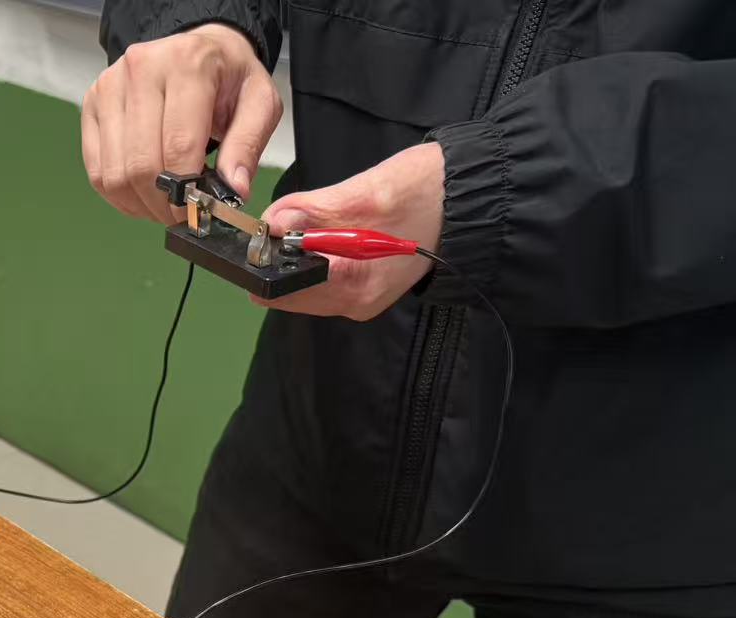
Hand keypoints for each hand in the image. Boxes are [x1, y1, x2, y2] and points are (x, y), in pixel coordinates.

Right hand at [82, 24, 280, 220]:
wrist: (199, 50)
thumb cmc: (227, 77)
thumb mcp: (259, 103)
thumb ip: (247, 146)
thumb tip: (233, 190)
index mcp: (188, 64)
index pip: (178, 145)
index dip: (186, 191)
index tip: (196, 213)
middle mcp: (142, 69)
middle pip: (141, 164)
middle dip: (161, 204)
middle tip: (180, 215)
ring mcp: (110, 86)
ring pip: (115, 174)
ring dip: (139, 204)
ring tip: (163, 204)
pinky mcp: (92, 105)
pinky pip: (97, 171)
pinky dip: (119, 195)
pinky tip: (141, 194)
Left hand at [258, 143, 445, 319]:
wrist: (474, 198)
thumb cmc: (431, 192)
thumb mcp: (368, 193)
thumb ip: (315, 211)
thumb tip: (272, 222)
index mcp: (354, 288)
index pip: (282, 289)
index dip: (267, 258)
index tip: (267, 227)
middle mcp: (354, 302)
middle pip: (289, 288)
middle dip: (284, 253)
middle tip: (300, 213)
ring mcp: (359, 297)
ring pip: (303, 280)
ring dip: (302, 249)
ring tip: (326, 215)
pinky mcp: (364, 284)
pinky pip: (323, 274)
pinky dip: (319, 251)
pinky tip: (336, 226)